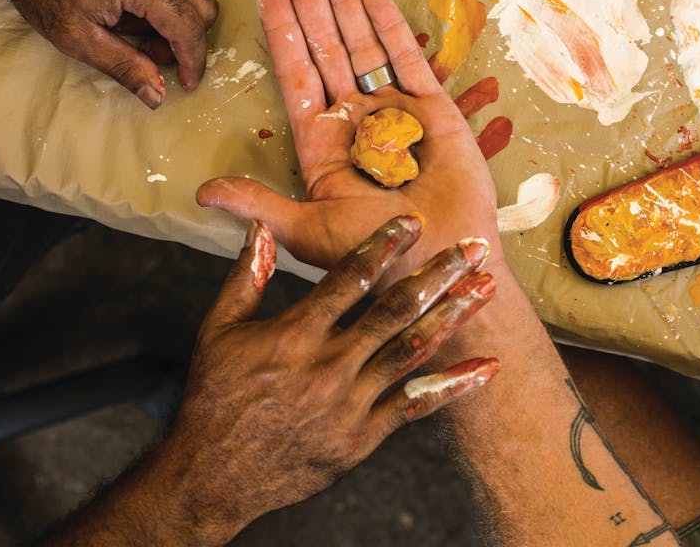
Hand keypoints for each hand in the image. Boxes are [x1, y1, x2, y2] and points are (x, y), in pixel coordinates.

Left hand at [0, 0, 217, 107]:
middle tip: (152, 51)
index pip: (189, 26)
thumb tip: (158, 95)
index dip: (193, 59)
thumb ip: (124, 67)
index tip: (187, 80)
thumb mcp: (76, 37)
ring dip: (175, 10)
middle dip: (185, 36)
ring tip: (134, 20)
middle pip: (203, 3)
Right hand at [139, 216, 498, 543]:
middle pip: (394, 310)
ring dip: (453, 316)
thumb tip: (258, 228)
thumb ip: (245, 277)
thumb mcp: (218, 331)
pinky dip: (453, 386)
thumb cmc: (215, 399)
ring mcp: (348, 404)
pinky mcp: (362, 437)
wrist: (213, 477)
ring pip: (411, 351)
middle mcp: (327, 366)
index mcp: (294, 335)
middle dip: (438, 274)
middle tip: (473, 246)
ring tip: (485, 288)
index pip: (347, 279)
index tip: (412, 221)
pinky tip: (485, 368)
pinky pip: (414, 406)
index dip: (383, 245)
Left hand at [197, 0, 499, 280]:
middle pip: (326, 49)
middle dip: (309, 3)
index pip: (296, 76)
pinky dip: (391, 27)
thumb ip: (261, 206)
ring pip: (363, 46)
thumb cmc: (377, 256)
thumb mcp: (309, 230)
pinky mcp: (435, 110)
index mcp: (322, 146)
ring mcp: (395, 112)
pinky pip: (409, 60)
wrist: (444, 264)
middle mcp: (355, 121)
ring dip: (343, 5)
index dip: (281, 32)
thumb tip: (203, 192)